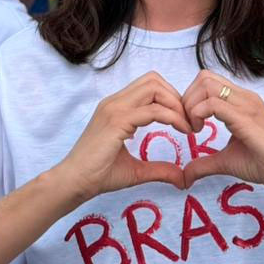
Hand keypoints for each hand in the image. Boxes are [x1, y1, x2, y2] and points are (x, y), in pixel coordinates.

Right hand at [54, 72, 189, 201]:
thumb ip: (159, 169)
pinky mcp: (117, 121)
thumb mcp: (136, 170)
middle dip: (176, 97)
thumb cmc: (99, 175)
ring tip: (186, 126)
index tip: (184, 122)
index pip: (149, 86)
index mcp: (117, 107)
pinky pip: (152, 110)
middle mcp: (115, 102)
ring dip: (176, 104)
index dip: (171, 98)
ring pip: (154, 88)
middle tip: (188, 121)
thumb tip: (182, 178)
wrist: (74, 183)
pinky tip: (182, 131)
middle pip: (154, 80)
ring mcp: (115, 108)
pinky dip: (172, 117)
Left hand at [181, 71, 263, 199]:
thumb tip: (184, 177)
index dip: (190, 99)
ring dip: (191, 105)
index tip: (188, 124)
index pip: (207, 81)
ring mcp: (246, 104)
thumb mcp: (226, 161)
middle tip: (188, 125)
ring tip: (194, 129)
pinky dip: (197, 114)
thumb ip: (204, 164)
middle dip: (187, 99)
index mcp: (240, 101)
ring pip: (207, 85)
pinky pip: (213, 103)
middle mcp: (244, 97)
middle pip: (204, 77)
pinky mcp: (246, 118)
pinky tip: (199, 132)